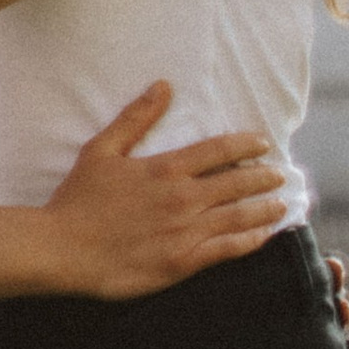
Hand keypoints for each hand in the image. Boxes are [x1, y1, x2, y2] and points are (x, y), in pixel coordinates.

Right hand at [43, 86, 286, 300]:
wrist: (65, 249)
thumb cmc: (80, 198)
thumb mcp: (103, 149)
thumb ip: (136, 117)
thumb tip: (163, 86)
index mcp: (166, 168)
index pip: (217, 150)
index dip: (245, 145)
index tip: (263, 143)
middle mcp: (182, 198)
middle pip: (235, 183)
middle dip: (263, 177)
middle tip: (282, 174)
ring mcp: (185, 232)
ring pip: (237, 217)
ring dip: (264, 209)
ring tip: (284, 204)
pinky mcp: (182, 263)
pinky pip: (226, 250)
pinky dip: (249, 242)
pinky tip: (263, 237)